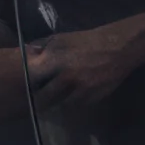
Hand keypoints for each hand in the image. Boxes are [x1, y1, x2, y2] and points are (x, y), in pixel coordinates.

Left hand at [29, 23, 144, 109]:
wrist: (119, 48)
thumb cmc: (87, 41)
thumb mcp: (62, 38)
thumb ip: (43, 46)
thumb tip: (27, 52)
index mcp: (56, 60)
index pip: (34, 78)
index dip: (29, 83)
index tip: (25, 86)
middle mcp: (67, 77)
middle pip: (45, 97)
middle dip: (39, 101)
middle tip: (35, 103)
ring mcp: (82, 89)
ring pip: (61, 105)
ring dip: (56, 105)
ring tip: (52, 104)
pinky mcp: (94, 97)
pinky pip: (79, 106)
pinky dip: (73, 105)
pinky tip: (70, 102)